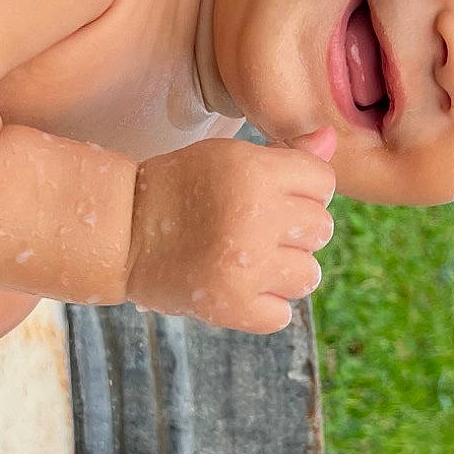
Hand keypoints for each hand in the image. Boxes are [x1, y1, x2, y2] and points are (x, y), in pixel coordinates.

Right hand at [125, 128, 336, 332]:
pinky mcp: (232, 306)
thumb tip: (331, 138)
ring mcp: (245, 267)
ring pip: (308, 275)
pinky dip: (265, 306)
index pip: (323, 183)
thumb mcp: (229, 156)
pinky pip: (282, 314)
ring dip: (285, 271)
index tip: (276, 197)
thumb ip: (287, 153)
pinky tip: (240, 286)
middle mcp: (255, 218)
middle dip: (295, 230)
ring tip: (251, 260)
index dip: (304, 190)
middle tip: (258, 229)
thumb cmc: (181, 187)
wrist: (123, 232)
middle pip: (321, 229)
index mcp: (255, 174)